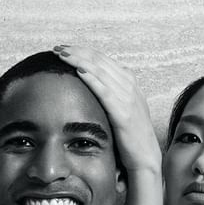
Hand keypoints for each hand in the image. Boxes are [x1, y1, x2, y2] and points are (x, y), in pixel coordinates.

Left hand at [52, 45, 160, 174]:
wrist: (145, 156)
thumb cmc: (129, 134)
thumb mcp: (122, 107)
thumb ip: (111, 92)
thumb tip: (91, 81)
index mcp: (129, 81)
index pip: (102, 59)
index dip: (82, 51)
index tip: (64, 48)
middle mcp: (130, 85)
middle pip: (100, 61)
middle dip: (77, 52)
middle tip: (58, 48)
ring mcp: (128, 98)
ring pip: (101, 71)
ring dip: (80, 60)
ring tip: (62, 55)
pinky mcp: (124, 113)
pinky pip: (106, 92)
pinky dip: (93, 80)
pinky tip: (79, 72)